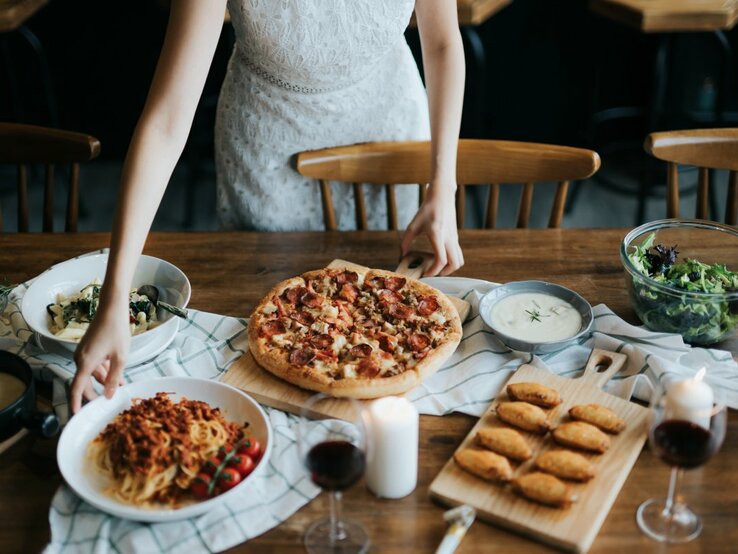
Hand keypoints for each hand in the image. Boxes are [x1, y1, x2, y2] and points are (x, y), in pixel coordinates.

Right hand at [71, 299, 129, 413]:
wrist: (112, 309)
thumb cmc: (116, 330)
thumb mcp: (120, 357)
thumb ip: (114, 378)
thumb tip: (109, 395)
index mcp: (85, 362)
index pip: (77, 388)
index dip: (76, 403)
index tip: (76, 415)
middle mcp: (80, 359)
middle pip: (84, 383)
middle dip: (95, 394)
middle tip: (104, 405)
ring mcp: (83, 353)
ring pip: (92, 374)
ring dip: (104, 381)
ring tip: (121, 387)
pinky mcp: (89, 348)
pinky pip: (94, 365)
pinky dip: (104, 371)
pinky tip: (118, 376)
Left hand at [401, 184, 463, 275]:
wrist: (442, 197)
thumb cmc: (428, 209)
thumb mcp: (413, 225)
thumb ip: (405, 241)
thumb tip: (401, 255)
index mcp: (437, 235)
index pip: (441, 259)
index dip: (434, 270)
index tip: (426, 273)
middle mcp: (448, 238)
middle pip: (455, 264)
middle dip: (445, 273)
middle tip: (433, 272)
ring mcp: (454, 238)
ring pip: (459, 260)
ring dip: (450, 267)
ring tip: (438, 267)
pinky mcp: (455, 238)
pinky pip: (458, 254)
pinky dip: (451, 260)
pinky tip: (440, 257)